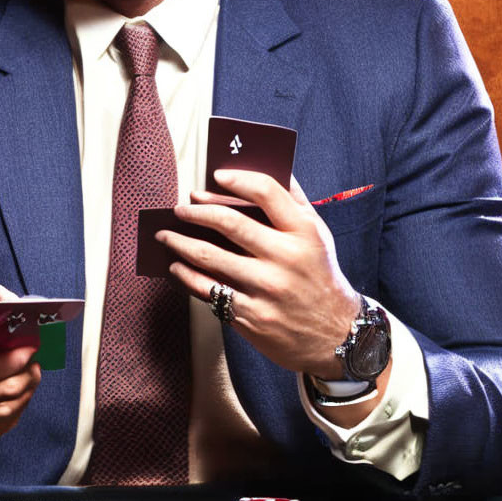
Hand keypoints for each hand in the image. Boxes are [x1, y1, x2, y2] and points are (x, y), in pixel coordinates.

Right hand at [0, 284, 41, 447]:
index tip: (31, 348)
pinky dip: (18, 407)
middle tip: (34, 361)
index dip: (16, 359)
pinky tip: (18, 392)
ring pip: (7, 409)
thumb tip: (13, 301)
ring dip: (27, 390)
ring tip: (30, 374)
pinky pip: (4, 425)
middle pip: (3, 390)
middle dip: (28, 373)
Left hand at [157, 169, 357, 378]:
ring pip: (211, 257)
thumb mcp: (319, 235)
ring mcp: (267, 289)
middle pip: (230, 223)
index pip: (267, 192)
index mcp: (304, 232)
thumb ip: (295, 201)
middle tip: (179, 209)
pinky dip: (186, 276)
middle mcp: (286, 258)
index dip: (238, 179)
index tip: (215, 175)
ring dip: (180, 242)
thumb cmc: (320, 275)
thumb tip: (266, 166)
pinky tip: (176, 267)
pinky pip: (208, 290)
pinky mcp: (251, 316)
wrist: (335, 334)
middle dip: (196, 212)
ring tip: (166, 235)